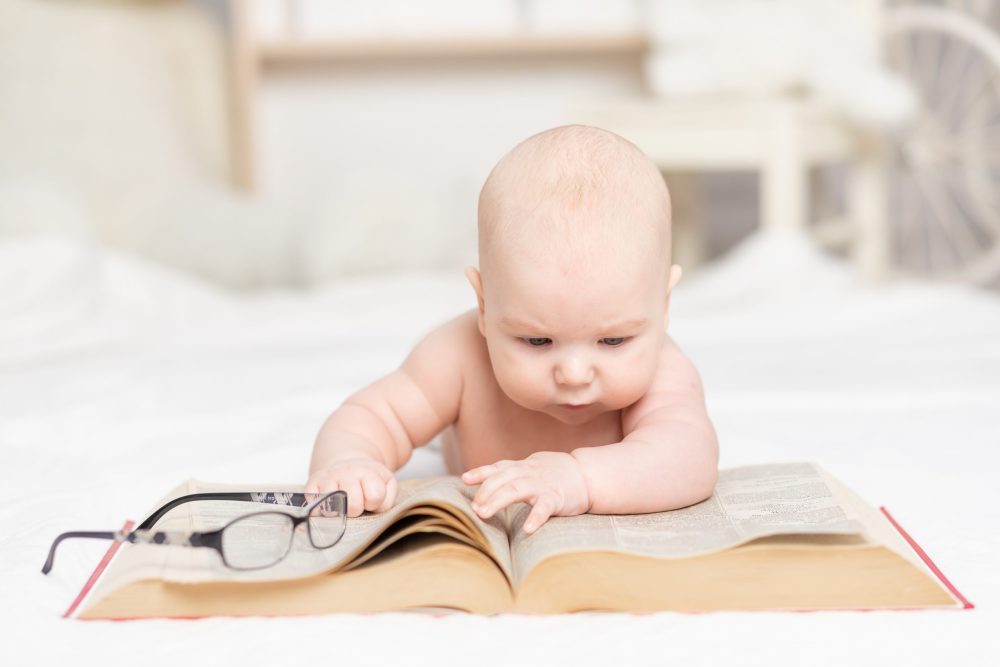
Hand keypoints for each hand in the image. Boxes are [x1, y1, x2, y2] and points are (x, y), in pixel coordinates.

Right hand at [306, 458, 397, 517]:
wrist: (348, 466)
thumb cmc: (369, 481)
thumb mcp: (387, 485)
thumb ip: (388, 499)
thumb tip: (374, 509)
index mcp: (367, 471)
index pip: (375, 496)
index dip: (374, 503)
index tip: (370, 499)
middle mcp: (345, 472)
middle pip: (353, 505)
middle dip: (357, 510)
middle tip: (356, 503)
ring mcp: (326, 478)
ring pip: (332, 508)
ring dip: (338, 512)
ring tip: (342, 504)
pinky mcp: (311, 484)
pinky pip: (312, 506)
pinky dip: (319, 511)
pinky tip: (327, 505)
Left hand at [461, 452, 590, 533]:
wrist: (586, 475)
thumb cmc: (554, 473)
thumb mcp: (530, 468)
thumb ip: (509, 473)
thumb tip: (483, 480)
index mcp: (521, 467)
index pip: (497, 468)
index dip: (480, 472)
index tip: (464, 479)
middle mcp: (529, 473)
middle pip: (502, 479)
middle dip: (486, 491)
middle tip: (474, 507)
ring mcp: (542, 485)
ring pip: (516, 489)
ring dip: (498, 500)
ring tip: (484, 513)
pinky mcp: (557, 499)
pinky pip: (544, 508)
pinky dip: (536, 517)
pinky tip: (527, 529)